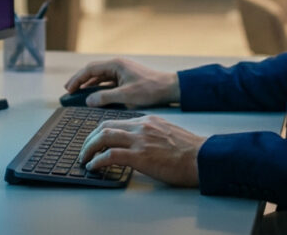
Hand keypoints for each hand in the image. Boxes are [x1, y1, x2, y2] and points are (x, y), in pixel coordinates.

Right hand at [64, 58, 179, 107]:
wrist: (169, 89)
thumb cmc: (150, 89)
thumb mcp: (126, 96)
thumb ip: (105, 98)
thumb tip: (89, 100)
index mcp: (116, 65)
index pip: (90, 69)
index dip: (77, 79)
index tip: (68, 89)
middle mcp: (117, 66)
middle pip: (93, 72)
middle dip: (80, 81)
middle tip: (69, 91)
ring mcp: (122, 72)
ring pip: (100, 78)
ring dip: (89, 86)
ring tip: (78, 95)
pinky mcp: (126, 79)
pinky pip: (108, 83)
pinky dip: (99, 89)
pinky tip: (94, 97)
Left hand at [79, 115, 204, 186]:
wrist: (202, 157)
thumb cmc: (189, 150)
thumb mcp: (168, 132)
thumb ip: (151, 133)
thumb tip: (137, 143)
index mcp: (148, 120)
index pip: (116, 121)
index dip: (100, 131)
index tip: (94, 140)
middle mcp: (141, 126)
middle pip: (105, 126)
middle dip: (90, 138)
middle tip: (85, 150)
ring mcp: (140, 140)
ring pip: (104, 137)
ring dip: (89, 148)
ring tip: (84, 158)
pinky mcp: (140, 156)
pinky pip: (111, 155)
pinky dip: (98, 160)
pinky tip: (94, 167)